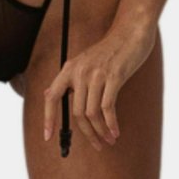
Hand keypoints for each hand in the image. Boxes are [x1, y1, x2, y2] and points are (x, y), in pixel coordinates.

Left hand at [42, 19, 157, 150]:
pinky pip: (107, 107)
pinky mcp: (114, 76)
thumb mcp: (84, 62)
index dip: (47, 118)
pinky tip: (115, 132)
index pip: (51, 96)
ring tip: (108, 140)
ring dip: (100, 132)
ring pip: (91, 113)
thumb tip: (47, 93)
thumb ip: (68, 78)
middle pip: (76, 112)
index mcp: (69, 68)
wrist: (130, 33)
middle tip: (97, 145)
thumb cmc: (109, 51)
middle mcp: (79, 71)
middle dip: (87, 133)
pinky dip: (111, 124)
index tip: (47, 137)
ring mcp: (96, 74)